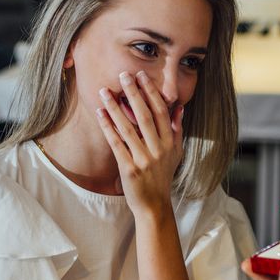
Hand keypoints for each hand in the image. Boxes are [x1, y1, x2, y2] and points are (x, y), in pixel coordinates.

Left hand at [96, 71, 182, 216]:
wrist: (154, 204)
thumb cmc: (163, 176)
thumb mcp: (176, 153)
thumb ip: (176, 129)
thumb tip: (179, 107)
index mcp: (170, 143)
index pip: (161, 112)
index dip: (151, 92)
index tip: (142, 76)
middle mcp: (158, 149)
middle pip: (145, 116)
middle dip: (134, 93)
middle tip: (124, 75)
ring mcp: (144, 159)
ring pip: (128, 128)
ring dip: (115, 108)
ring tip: (104, 91)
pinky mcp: (129, 168)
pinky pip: (116, 144)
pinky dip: (108, 127)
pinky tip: (100, 113)